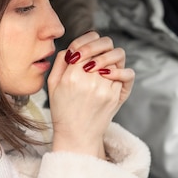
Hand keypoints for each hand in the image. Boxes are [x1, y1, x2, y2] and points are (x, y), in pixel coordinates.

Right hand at [46, 31, 134, 157]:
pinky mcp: (116, 95)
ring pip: (116, 57)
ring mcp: (106, 88)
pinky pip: (126, 73)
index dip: (85, 42)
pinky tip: (110, 76)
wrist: (77, 135)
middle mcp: (90, 81)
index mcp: (72, 76)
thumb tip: (75, 46)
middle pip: (104, 46)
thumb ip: (61, 61)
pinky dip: (120, 71)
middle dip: (100, 45)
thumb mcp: (52, 84)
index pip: (84, 45)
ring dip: (108, 58)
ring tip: (100, 67)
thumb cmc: (62, 109)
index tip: (83, 49)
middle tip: (95, 53)